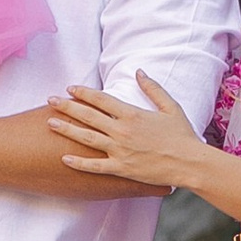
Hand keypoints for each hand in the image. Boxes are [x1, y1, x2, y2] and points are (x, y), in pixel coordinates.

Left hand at [49, 71, 204, 191]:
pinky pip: (95, 166)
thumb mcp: (170, 107)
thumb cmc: (182, 135)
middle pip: (88, 116)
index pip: (101, 99)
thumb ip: (153, 88)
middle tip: (50, 100)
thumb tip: (139, 72)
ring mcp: (120, 151)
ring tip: (50, 123)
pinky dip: (79, 163)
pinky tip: (64, 158)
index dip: (84, 92)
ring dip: (67, 129)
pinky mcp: (121, 169)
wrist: (190, 163)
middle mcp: (122, 131)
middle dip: (67, 106)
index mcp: (132, 114)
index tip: (70, 88)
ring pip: (87, 138)